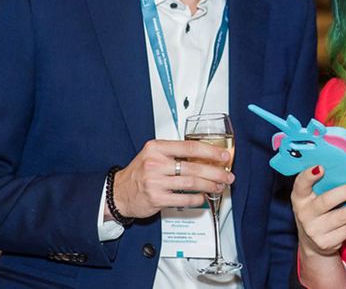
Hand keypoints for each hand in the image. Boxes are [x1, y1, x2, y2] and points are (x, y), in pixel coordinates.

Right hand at [109, 139, 234, 219]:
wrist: (119, 192)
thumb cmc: (140, 172)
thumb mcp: (154, 155)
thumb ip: (176, 153)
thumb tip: (206, 156)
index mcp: (157, 148)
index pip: (190, 146)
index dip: (210, 151)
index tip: (224, 155)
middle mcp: (155, 163)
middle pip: (194, 166)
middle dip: (215, 171)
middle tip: (227, 175)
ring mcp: (155, 181)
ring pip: (191, 183)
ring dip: (209, 185)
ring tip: (219, 186)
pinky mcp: (156, 198)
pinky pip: (183, 199)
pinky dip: (197, 198)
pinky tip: (203, 197)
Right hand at [291, 166, 345, 256]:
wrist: (313, 242)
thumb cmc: (317, 210)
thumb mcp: (313, 196)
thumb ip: (323, 183)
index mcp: (299, 197)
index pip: (301, 184)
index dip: (309, 176)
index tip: (321, 167)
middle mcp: (304, 214)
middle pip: (326, 201)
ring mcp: (315, 230)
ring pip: (342, 217)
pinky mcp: (327, 242)